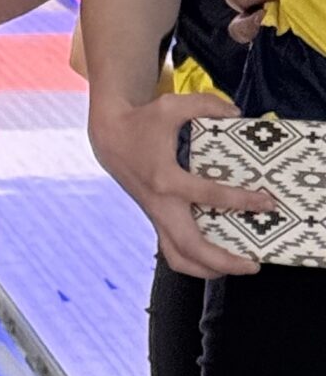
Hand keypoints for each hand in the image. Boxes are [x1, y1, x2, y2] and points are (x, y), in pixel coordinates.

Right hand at [88, 90, 265, 277]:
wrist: (108, 137)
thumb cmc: (141, 122)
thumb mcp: (171, 105)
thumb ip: (205, 105)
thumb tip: (236, 114)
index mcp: (165, 178)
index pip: (208, 196)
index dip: (241, 201)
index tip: (266, 203)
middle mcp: (160, 204)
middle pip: (191, 246)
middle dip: (223, 261)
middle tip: (252, 264)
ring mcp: (155, 215)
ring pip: (177, 257)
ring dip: (206, 270)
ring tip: (234, 267)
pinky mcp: (154, 218)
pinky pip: (171, 251)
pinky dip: (193, 262)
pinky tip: (215, 260)